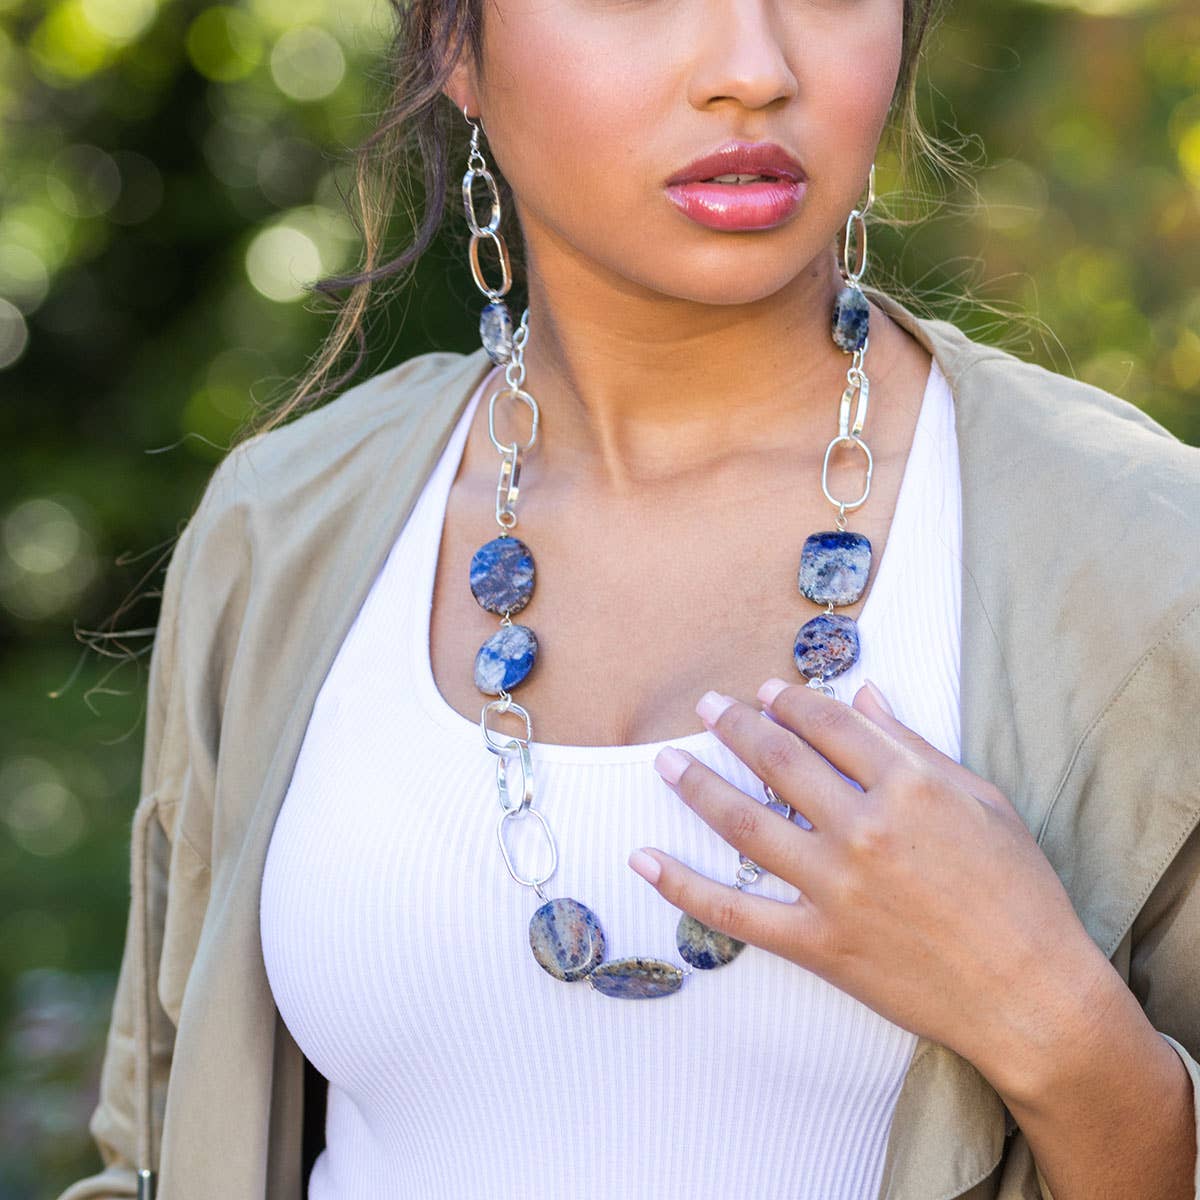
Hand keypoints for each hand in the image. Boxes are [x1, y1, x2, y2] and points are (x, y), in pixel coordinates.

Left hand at [630, 678, 1113, 1099]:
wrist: (1031, 995)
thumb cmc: (1020, 893)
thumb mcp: (983, 802)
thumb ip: (916, 745)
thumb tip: (866, 694)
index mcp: (909, 785)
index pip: (829, 724)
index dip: (792, 700)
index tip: (767, 691)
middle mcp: (863, 828)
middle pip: (779, 759)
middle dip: (736, 725)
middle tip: (708, 706)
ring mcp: (835, 887)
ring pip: (746, 822)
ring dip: (697, 785)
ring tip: (666, 760)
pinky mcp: (818, 942)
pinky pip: (736, 911)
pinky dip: (683, 886)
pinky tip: (644, 860)